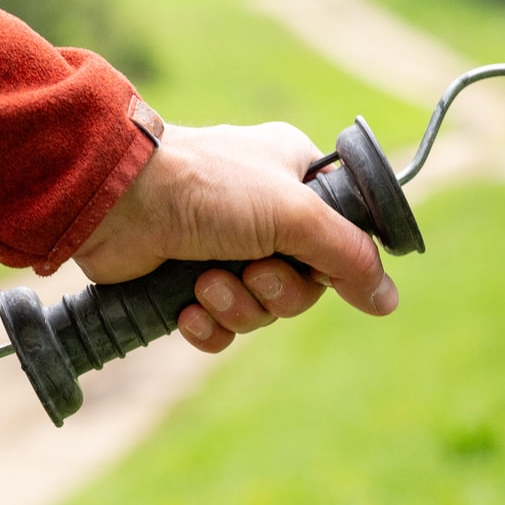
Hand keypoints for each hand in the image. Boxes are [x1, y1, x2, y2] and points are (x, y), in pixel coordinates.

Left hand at [72, 122, 398, 352]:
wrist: (116, 203)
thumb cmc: (207, 187)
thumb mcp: (294, 212)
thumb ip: (348, 255)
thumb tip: (388, 299)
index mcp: (295, 177)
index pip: (341, 233)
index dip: (335, 260)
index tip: (318, 264)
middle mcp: (264, 212)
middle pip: (305, 283)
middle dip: (277, 289)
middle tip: (253, 271)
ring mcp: (224, 248)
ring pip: (262, 309)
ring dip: (237, 306)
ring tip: (205, 283)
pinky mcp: (187, 283)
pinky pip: (222, 328)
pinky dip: (207, 325)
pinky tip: (186, 308)